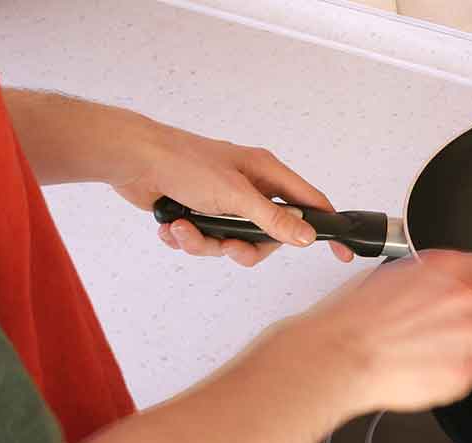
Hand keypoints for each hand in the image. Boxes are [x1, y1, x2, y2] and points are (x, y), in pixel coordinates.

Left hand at [114, 121, 354, 266]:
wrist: (131, 160)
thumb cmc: (183, 162)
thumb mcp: (235, 195)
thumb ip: (273, 219)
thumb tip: (306, 237)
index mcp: (266, 173)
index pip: (310, 204)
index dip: (326, 229)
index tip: (341, 253)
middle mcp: (248, 188)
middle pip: (266, 236)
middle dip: (241, 246)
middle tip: (226, 244)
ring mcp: (223, 202)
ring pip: (231, 242)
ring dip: (205, 242)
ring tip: (184, 229)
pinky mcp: (199, 213)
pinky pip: (205, 241)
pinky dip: (186, 238)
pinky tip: (171, 225)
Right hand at [275, 250, 471, 417]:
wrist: (341, 355)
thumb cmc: (354, 318)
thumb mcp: (392, 277)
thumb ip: (431, 281)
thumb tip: (443, 288)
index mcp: (447, 269)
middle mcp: (466, 298)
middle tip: (465, 328)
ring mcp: (469, 337)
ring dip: (464, 346)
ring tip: (426, 351)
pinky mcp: (463, 372)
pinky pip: (465, 372)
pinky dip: (447, 373)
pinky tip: (418, 367)